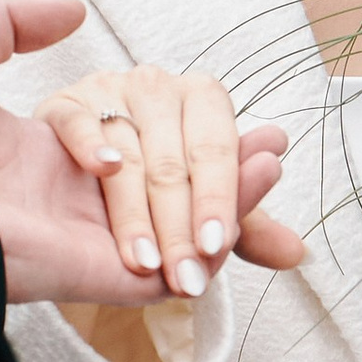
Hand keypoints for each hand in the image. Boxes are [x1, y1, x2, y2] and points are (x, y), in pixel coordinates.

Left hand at [0, 0, 303, 308]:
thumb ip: (6, 20)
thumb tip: (70, 9)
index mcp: (49, 158)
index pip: (134, 149)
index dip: (176, 137)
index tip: (217, 118)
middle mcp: (75, 202)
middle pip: (170, 190)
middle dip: (224, 173)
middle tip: (271, 144)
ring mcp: (93, 240)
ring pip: (182, 224)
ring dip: (233, 191)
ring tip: (270, 156)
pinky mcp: (104, 273)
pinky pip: (176, 259)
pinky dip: (222, 221)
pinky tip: (251, 180)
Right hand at [32, 62, 294, 298]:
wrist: (73, 177)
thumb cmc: (150, 187)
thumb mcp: (201, 208)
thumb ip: (242, 227)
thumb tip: (296, 253)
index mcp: (204, 101)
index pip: (218, 150)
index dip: (218, 200)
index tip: (214, 246)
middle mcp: (159, 87)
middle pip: (173, 159)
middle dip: (179, 225)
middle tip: (183, 273)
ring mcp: (108, 91)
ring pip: (128, 152)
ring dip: (135, 212)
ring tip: (142, 260)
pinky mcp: (64, 102)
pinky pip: (78, 121)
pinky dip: (92, 145)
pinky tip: (105, 170)